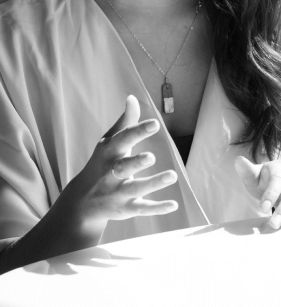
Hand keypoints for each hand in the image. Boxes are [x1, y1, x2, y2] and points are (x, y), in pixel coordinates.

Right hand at [55, 95, 178, 237]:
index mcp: (109, 153)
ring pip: (136, 188)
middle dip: (136, 162)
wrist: (80, 201)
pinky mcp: (126, 208)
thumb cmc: (101, 163)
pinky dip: (157, 208)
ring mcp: (118, 192)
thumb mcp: (109, 142)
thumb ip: (125, 122)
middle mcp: (111, 173)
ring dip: (153, 183)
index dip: (138, 132)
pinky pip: (142, 209)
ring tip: (172, 175)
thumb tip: (132, 98)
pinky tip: (174, 205)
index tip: (154, 124)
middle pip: (124, 167)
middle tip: (151, 157)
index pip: (123, 140)